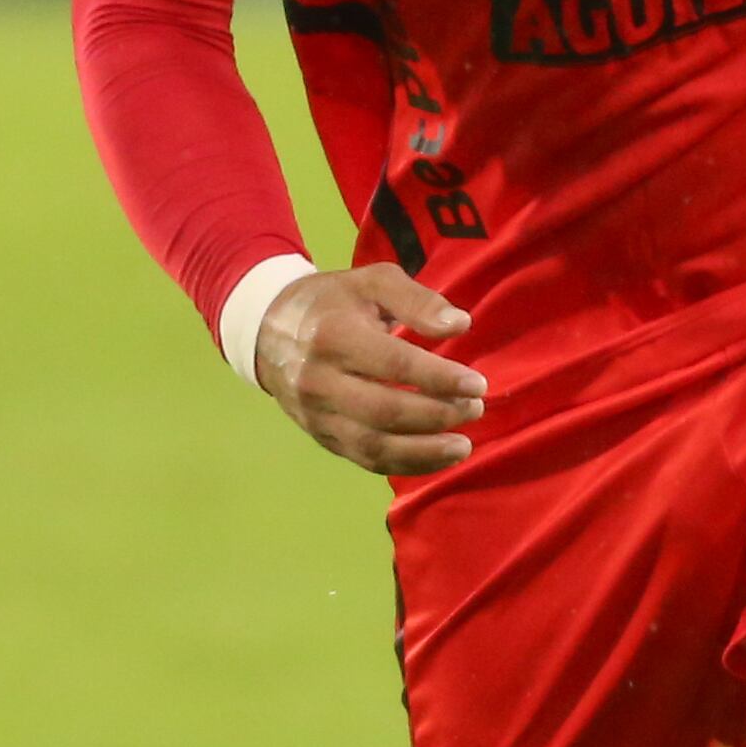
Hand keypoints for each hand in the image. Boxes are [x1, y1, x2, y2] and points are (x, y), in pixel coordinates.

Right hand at [254, 265, 487, 476]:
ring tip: (464, 445)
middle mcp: (319, 381)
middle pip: (386, 410)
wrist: (268, 331)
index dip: (440, 378)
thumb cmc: (331, 303)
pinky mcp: (321, 437)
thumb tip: (460, 325)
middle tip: (475, 408)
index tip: (477, 383)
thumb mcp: (371, 282)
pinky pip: (365, 460)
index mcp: (333, 336)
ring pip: (374, 445)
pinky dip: (405, 464)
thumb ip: (417, 300)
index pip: (394, 365)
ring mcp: (316, 415)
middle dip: (438, 415)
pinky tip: (437, 457)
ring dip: (425, 451)